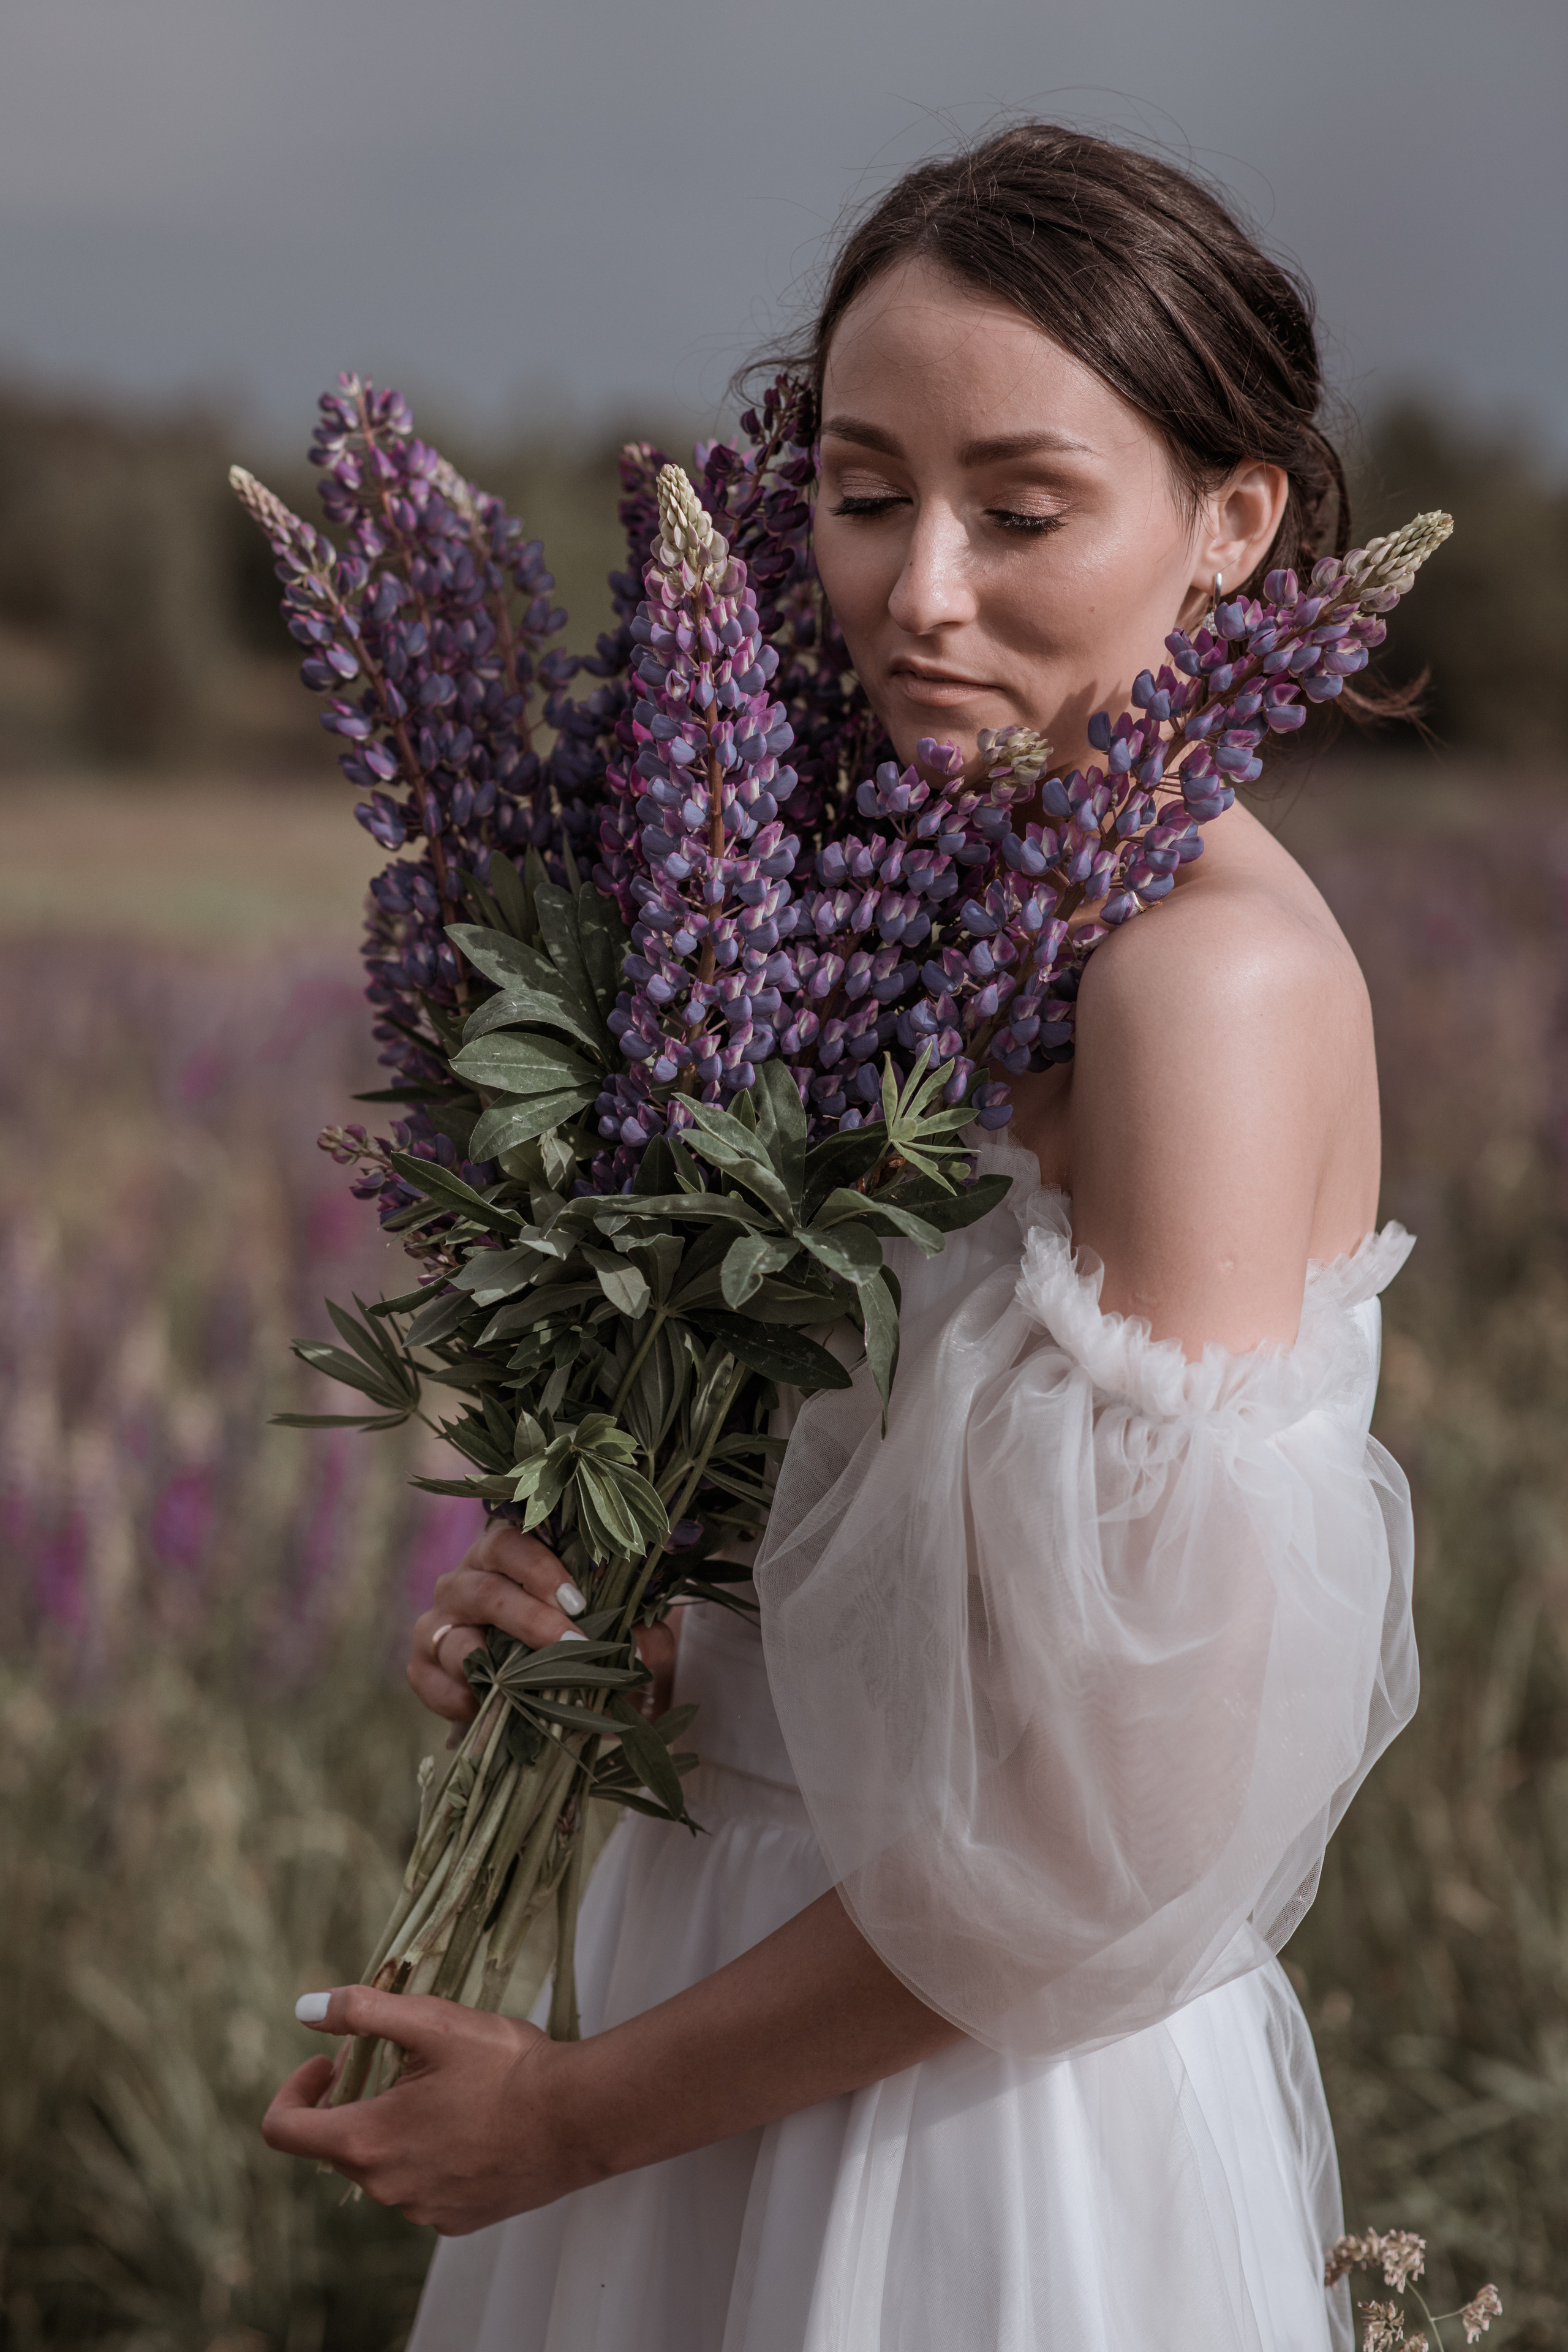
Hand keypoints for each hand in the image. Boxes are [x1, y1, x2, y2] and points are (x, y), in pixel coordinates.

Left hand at [263, 1986, 600, 2232]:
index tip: (330, 2060)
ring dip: (396, 2126)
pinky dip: (430, 2155)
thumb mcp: (433, 2021)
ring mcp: (421, 2210)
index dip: (295, 2089)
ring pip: (384, 2164)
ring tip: (446, 2088)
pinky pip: (422, 2187)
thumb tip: (306, 2009)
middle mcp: (385, 2187)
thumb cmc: (506, 2066)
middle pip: (339, 2142)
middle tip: (401, 2058)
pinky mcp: (456, 2221)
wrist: (578, 2118)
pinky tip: (471, 2125)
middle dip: (356, 2097)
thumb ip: (363, 2012)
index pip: (285, 2130)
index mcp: (367, 2139)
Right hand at [407, 1522, 679, 1730]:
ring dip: (490, 1665)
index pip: (510, 1543)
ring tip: (526, 1688)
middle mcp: (462, 1582)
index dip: (541, 1569)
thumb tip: (648, 1640)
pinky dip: (455, 1696)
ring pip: (452, 1638)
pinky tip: (486, 1708)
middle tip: (570, 1645)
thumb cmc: (566, 1637)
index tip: (578, 1602)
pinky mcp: (421, 1665)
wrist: (527, 1678)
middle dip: (528, 1620)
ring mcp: (438, 1623)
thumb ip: (633, 1630)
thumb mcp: (605, 1627)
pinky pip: (426, 1678)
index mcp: (503, 1556)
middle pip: (484, 1590)